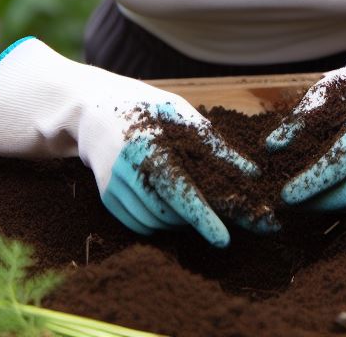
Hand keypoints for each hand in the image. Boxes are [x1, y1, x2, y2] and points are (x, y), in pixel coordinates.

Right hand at [0, 37, 256, 245]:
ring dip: (177, 220)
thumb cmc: (145, 106)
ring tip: (190, 200)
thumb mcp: (181, 114)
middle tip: (215, 210)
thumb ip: (214, 145)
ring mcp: (114, 186)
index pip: (181, 192)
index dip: (203, 218)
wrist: (93, 109)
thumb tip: (252, 173)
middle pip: (169, 213)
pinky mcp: (107, 197)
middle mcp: (128, 170)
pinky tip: (169, 203)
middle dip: (194, 219)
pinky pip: (138, 224)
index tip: (224, 239)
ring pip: (154, 222)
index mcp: (150, 146)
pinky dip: (158, 221)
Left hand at [266, 23, 345, 212]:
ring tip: (298, 203)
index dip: (313, 181)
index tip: (286, 192)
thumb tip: (271, 146)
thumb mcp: (323, 95)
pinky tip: (320, 199)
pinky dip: (341, 205)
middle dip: (316, 201)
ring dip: (326, 207)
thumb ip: (298, 121)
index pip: (343, 161)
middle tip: (287, 203)